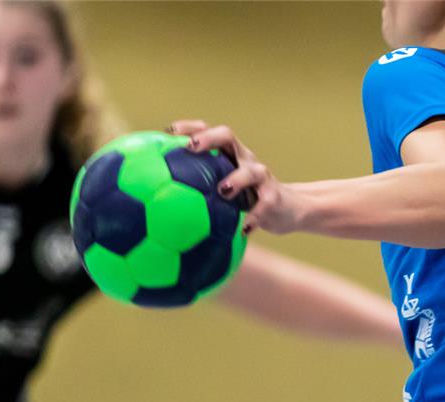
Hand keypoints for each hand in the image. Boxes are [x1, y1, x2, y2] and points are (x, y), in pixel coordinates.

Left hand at [167, 120, 303, 234]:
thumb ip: (197, 192)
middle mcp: (244, 159)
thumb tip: (156, 207)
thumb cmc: (245, 201)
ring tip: (223, 191)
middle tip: (191, 148)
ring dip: (236, 179)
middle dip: (209, 138)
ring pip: (251, 170)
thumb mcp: (222, 193)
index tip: (169, 131)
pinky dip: (254, 217)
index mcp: (228, 155)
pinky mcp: (274, 198)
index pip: (207, 131)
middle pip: (228, 136)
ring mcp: (261, 177)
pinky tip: (244, 230)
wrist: (288, 210)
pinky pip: (265, 206)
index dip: (190, 127)